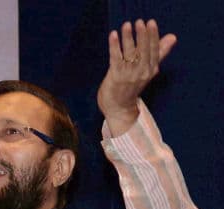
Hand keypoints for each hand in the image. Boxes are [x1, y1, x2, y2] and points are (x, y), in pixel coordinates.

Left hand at [97, 19, 176, 134]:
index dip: (153, 36)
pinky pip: (116, 58)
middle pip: (144, 51)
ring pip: (130, 53)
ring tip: (126, 25)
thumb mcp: (147, 70)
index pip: (154, 50)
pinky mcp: (116, 77)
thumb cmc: (131, 87)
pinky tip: (113, 35)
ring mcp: (129, 75)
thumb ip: (159, 53)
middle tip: (140, 22)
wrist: (119, 109)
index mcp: (151, 70)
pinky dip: (114, 46)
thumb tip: (172, 37)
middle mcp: (142, 72)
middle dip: (142, 35)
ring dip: (128, 38)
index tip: (151, 23)